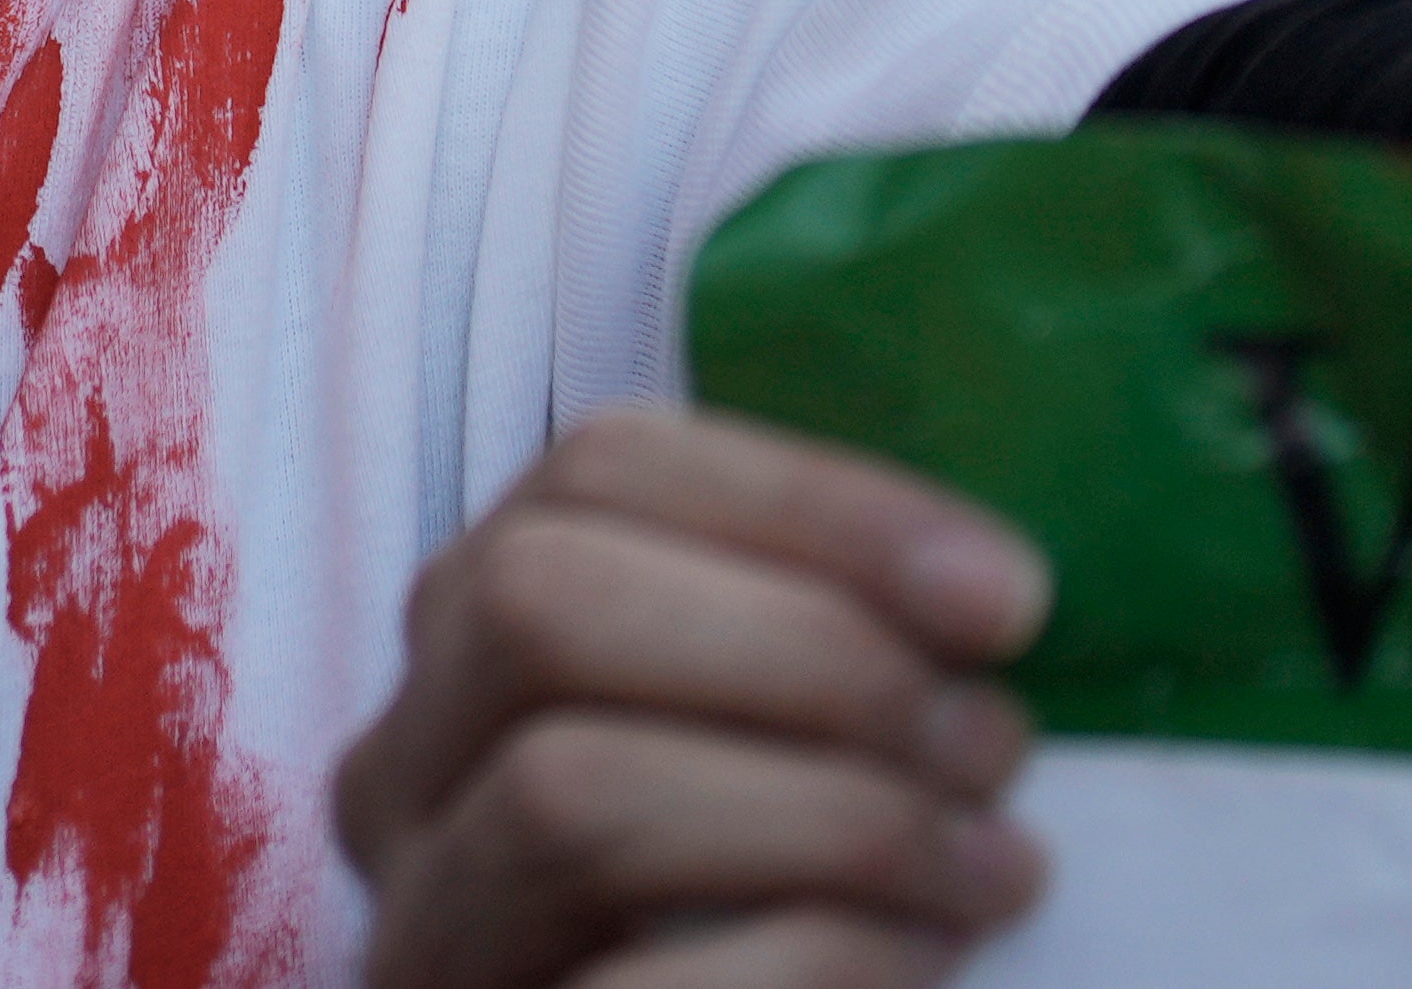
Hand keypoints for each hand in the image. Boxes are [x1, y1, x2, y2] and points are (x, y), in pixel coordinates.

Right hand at [337, 406, 1054, 988]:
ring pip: (562, 791)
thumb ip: (823, 651)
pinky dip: (809, 960)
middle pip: (536, 602)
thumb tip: (980, 592)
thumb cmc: (781, 918)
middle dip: (804, 651)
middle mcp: (406, 766)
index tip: (1005, 595)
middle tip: (989, 742)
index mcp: (477, 640)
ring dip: (830, 816)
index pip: (598, 473)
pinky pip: (626, 988)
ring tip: (988, 866)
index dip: (813, 505)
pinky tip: (922, 960)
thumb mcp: (777, 748)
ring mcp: (423, 922)